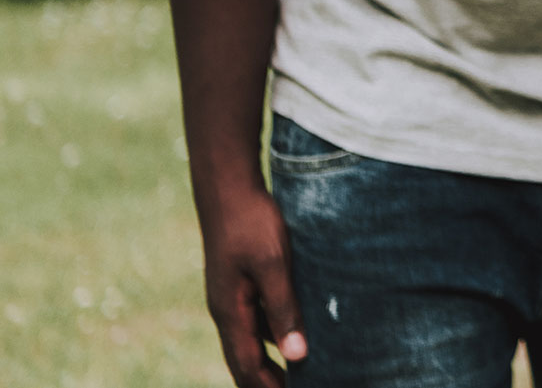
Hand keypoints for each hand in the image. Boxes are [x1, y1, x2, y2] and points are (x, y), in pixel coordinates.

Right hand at [201, 181, 306, 387]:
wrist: (228, 188)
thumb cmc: (252, 223)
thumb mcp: (274, 265)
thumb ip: (284, 309)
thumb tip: (297, 355)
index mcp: (231, 312)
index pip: (248, 365)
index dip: (268, 387)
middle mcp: (227, 310)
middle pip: (244, 360)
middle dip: (266, 381)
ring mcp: (231, 296)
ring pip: (250, 340)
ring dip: (271, 360)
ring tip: (298, 373)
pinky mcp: (240, 282)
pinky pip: (255, 320)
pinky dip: (273, 334)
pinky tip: (294, 333)